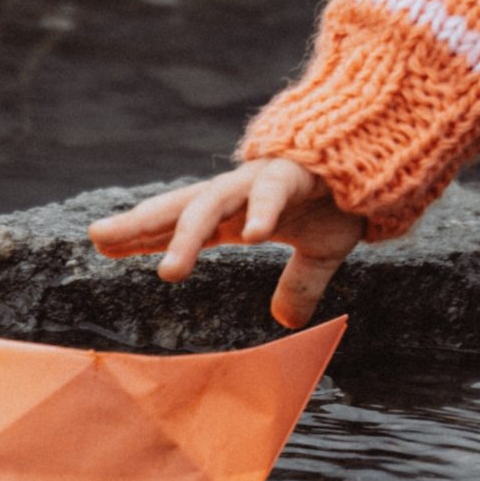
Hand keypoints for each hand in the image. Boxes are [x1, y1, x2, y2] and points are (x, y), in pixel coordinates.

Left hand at [87, 159, 364, 328]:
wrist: (381, 157)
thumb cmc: (341, 199)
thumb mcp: (320, 251)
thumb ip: (298, 284)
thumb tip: (286, 323)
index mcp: (238, 211)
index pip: (179, 222)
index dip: (141, 232)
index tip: (99, 242)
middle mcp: (240, 193)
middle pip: (181, 208)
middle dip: (140, 223)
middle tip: (98, 238)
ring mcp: (263, 182)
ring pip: (216, 202)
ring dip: (190, 234)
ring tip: (170, 269)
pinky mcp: (297, 175)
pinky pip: (275, 193)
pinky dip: (263, 212)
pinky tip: (255, 235)